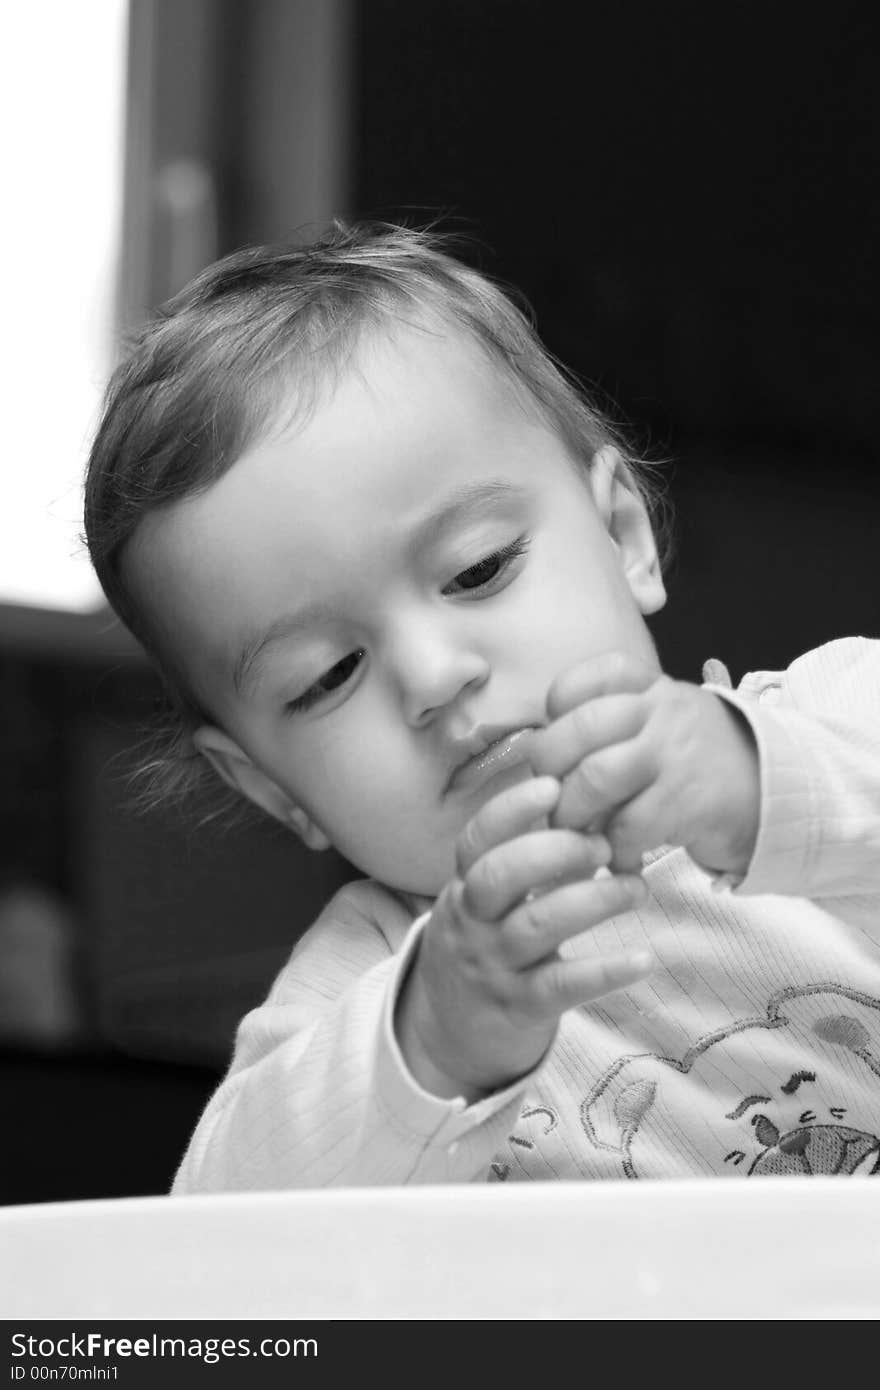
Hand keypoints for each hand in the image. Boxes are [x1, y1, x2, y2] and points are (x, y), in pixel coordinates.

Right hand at [394, 775, 652, 1099]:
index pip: (477, 838)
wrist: (449, 1034)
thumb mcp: (485, 900)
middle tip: (604, 844)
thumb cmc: (485, 946)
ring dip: (593, 900)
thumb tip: (583, 800)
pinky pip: (564, 986)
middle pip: (500, 875)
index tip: (553, 786)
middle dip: (555, 850)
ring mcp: (494, 965)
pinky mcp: (521, 1007)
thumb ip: (522, 858)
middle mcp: (472, 921)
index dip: (511, 808)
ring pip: (536, 926)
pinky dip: (606, 971)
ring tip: (638, 889)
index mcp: (465, 885)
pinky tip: (644, 958)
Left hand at [528, 650, 760, 876]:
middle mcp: (663, 710)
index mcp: (651, 689)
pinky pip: (628, 825)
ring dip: (573, 818)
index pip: (582, 682)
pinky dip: (614, 851)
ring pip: (594, 778)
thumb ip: (615, 730)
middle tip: (553, 806)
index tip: (559, 751)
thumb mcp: (666, 729)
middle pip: (577, 729)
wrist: (782, 798)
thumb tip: (547, 761)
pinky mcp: (690, 799)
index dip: (554, 717)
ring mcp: (677, 752)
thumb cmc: (704, 769)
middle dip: (549, 775)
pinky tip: (620, 861)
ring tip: (580, 837)